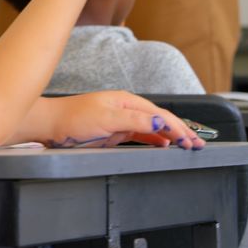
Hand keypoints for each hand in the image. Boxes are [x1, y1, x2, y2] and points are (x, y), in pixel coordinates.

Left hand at [47, 91, 206, 149]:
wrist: (49, 126)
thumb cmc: (72, 119)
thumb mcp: (105, 119)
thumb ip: (134, 120)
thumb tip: (160, 120)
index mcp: (126, 101)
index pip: (160, 114)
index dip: (178, 127)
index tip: (191, 140)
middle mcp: (126, 108)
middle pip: (160, 119)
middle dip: (181, 131)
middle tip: (198, 145)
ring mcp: (120, 120)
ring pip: (153, 128)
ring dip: (170, 136)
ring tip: (187, 146)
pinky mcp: (114, 132)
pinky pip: (141, 135)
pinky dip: (155, 140)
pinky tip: (164, 145)